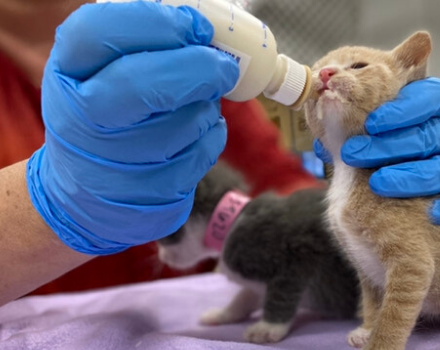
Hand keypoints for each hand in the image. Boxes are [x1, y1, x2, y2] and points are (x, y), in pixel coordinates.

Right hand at [26, 2, 238, 253]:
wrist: (86, 193)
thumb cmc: (104, 118)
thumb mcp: (99, 74)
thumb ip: (141, 46)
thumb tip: (200, 27)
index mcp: (66, 74)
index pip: (97, 32)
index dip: (154, 23)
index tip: (194, 25)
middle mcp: (81, 120)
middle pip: (140, 84)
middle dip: (196, 68)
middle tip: (224, 65)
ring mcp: (114, 164)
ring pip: (181, 122)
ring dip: (205, 105)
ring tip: (199, 101)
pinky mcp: (150, 194)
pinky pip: (200, 153)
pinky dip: (210, 135)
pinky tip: (198, 131)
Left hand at [314, 78, 439, 225]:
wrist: (426, 198)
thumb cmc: (394, 156)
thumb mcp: (377, 133)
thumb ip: (358, 121)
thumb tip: (324, 103)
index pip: (432, 96)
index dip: (403, 108)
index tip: (371, 122)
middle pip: (432, 134)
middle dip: (390, 145)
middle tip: (355, 154)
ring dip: (415, 176)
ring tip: (378, 184)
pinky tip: (431, 213)